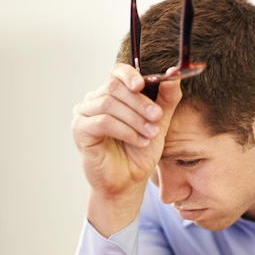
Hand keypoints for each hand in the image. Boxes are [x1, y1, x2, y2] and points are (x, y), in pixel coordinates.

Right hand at [72, 63, 181, 234]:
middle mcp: (95, 100)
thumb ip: (167, 100)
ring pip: (109, 104)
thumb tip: (174, 76)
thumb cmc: (140, 152)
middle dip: (140, 103)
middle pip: (115, 87)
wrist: (129, 182)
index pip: (117, 72)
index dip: (130, 75)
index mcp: (113, 94)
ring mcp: (84, 114)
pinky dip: (125, 131)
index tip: (143, 84)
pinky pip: (103, 122)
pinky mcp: (80, 130)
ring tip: (150, 134)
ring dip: (134, 119)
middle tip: (156, 118)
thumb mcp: (159, 123)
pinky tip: (138, 141)